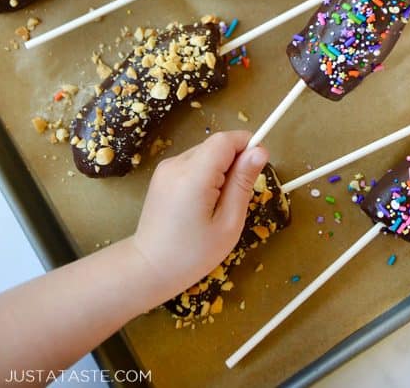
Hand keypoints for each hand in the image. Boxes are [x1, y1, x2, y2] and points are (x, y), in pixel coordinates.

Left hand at [130, 130, 267, 307]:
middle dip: (233, 163)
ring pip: (205, 152)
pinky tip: (201, 202)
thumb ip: (243, 183)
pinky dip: (204, 174)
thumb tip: (260, 151)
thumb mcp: (228, 223)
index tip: (256, 170)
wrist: (149, 269)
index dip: (246, 146)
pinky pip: (193, 162)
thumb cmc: (192, 255)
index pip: (225, 140)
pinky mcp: (161, 174)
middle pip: (215, 145)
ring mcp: (166, 167)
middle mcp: (176, 163)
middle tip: (235, 198)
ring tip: (216, 204)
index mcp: (193, 175)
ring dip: (219, 169)